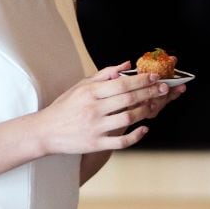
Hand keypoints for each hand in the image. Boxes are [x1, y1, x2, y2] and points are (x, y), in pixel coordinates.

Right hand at [37, 63, 183, 157]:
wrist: (45, 131)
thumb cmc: (64, 107)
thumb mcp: (80, 86)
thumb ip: (104, 74)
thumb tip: (126, 65)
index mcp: (90, 93)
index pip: (121, 84)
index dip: (141, 80)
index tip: (155, 77)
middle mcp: (93, 109)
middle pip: (128, 99)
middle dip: (149, 92)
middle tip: (164, 88)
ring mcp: (95, 128)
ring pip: (128, 119)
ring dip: (144, 111)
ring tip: (153, 105)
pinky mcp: (96, 144)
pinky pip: (121, 141)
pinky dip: (136, 135)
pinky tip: (144, 128)